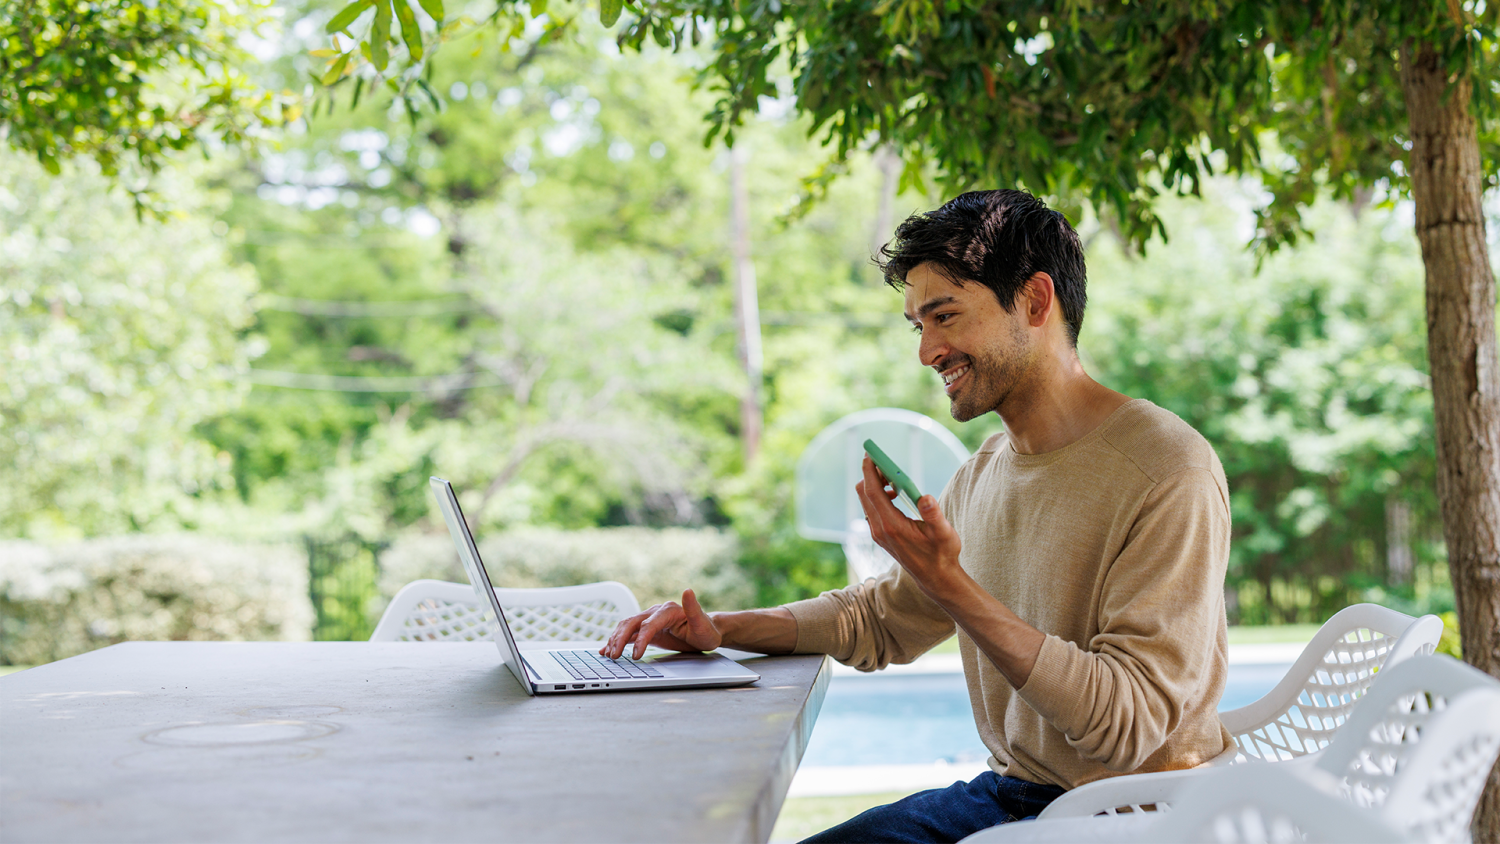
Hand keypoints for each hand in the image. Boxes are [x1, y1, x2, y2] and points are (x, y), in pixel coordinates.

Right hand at [599, 589, 721, 659]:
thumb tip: (688, 590)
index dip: (641, 639)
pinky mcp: (648, 629)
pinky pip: (630, 633)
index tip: (636, 655)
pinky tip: (608, 649)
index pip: (649, 625)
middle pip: (632, 623)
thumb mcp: (703, 623)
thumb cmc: (706, 630)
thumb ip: (694, 608)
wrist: (706, 632)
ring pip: (627, 627)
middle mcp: (656, 612)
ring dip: (616, 639)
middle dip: (620, 639)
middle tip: (614, 656)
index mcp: (668, 610)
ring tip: (609, 654)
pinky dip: (618, 640)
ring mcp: (651, 620)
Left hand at [856, 455, 963, 595]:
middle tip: (887, 464)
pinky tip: (895, 496)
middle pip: (864, 493)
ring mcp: (878, 533)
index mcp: (892, 526)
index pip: (873, 492)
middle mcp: (880, 529)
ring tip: (895, 481)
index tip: (870, 453)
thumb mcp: (943, 533)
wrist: (935, 578)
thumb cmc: (942, 554)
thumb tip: (925, 498)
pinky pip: (871, 509)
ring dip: (875, 485)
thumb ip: (934, 515)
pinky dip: (878, 496)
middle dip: (871, 474)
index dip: (870, 470)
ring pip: (866, 501)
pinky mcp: (881, 535)